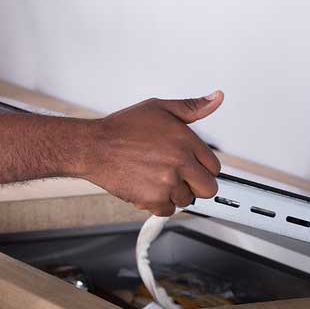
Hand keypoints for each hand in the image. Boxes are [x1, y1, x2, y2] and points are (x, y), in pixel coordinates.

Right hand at [78, 93, 223, 216]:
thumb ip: (192, 107)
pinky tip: (147, 186)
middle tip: (178, 177)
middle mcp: (180, 162)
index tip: (191, 167)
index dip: (202, 167)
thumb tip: (216, 98)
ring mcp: (167, 182)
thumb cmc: (122, 128)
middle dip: (195, 185)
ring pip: (187, 201)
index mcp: (185, 140)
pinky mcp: (153, 199)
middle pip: (208, 188)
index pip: (214, 166)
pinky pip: (168, 210)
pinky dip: (159, 203)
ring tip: (156, 178)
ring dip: (174, 193)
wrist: (94, 147)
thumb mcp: (159, 109)